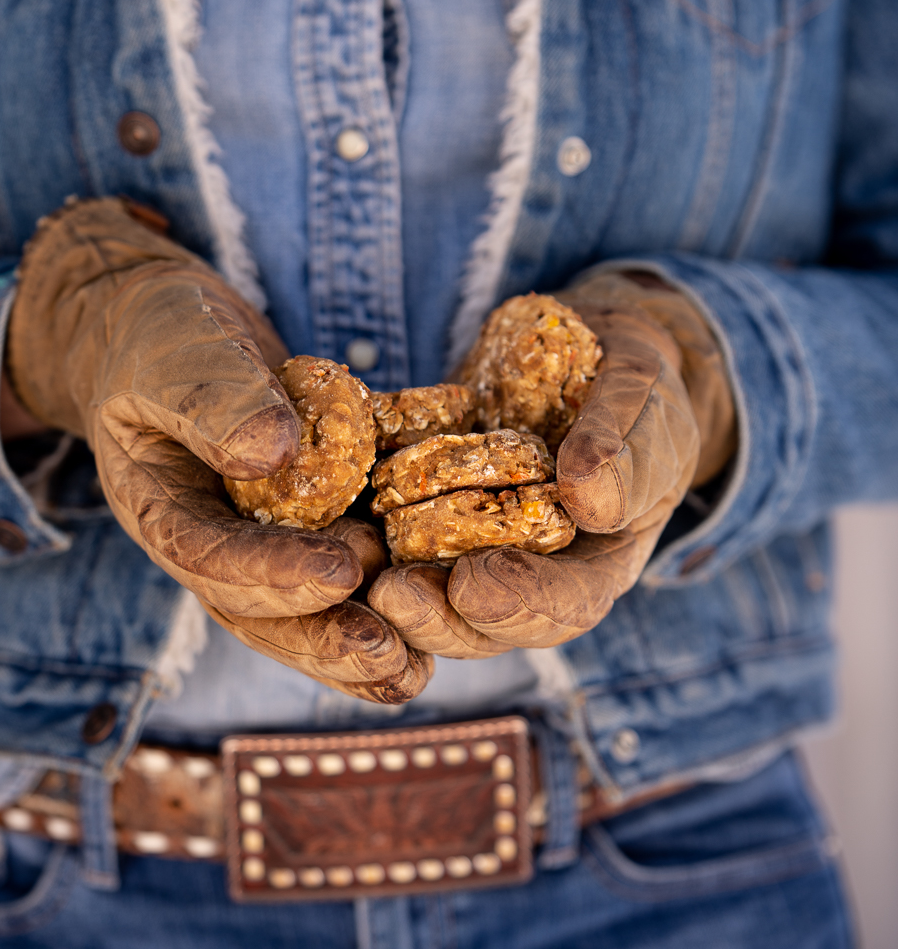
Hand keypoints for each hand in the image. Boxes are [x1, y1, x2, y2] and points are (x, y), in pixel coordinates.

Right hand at [7, 198, 429, 702]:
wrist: (176, 333)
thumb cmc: (167, 335)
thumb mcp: (178, 352)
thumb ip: (214, 399)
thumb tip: (272, 453)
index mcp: (163, 507)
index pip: (211, 555)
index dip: (272, 572)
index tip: (337, 572)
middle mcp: (214, 539)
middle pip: (260, 610)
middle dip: (323, 636)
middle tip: (386, 653)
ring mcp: (261, 538)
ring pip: (302, 610)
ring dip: (354, 643)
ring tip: (413, 668)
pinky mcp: (308, 522)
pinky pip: (340, 567)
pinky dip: (380, 600)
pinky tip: (430, 631)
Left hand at [370, 272, 735, 653]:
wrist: (594, 355)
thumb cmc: (637, 386)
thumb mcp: (648, 403)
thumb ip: (627, 450)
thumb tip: (588, 499)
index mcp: (597, 561)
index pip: (566, 605)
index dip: (521, 604)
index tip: (475, 584)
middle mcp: (532, 568)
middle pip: (485, 621)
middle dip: (439, 618)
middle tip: (393, 596)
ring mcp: (478, 542)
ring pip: (433, 591)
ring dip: (394, 593)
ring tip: (357, 574)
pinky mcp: (433, 507)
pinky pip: (397, 530)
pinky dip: (363, 531)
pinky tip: (328, 513)